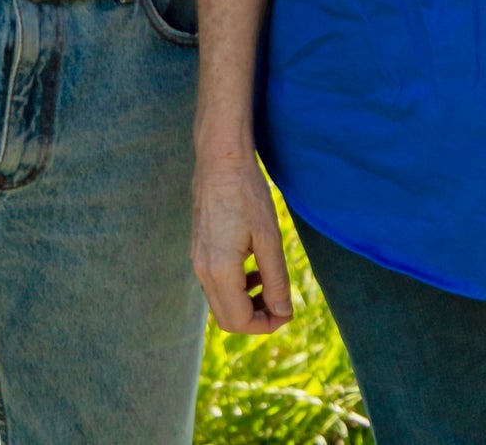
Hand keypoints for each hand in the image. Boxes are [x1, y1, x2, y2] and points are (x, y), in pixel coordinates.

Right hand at [191, 153, 292, 334]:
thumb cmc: (247, 193)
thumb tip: (283, 313)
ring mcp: (197, 259)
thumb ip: (276, 280)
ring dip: (246, 303)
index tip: (288, 312)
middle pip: (227, 318)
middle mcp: (202, 270)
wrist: (220, 159)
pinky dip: (236, 287)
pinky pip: (215, 283)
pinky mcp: (198, 248)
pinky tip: (254, 267)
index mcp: (219, 270)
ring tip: (270, 283)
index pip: (239, 321)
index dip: (266, 325)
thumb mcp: (269, 237)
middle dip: (256, 318)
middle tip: (281, 302)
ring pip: (220, 302)